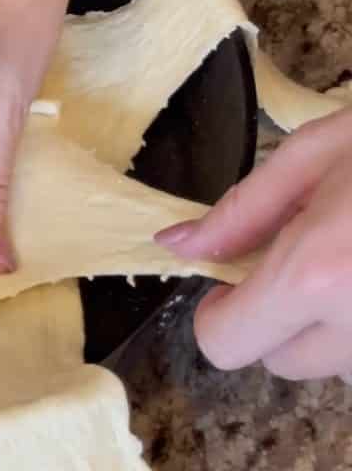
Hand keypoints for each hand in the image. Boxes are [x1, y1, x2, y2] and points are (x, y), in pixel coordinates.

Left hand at [156, 106, 351, 380]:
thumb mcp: (314, 152)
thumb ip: (241, 210)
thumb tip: (179, 246)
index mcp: (316, 274)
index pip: (226, 343)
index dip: (218, 310)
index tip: (232, 276)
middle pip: (280, 361)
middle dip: (276, 315)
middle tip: (306, 251)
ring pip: (336, 362)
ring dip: (331, 323)